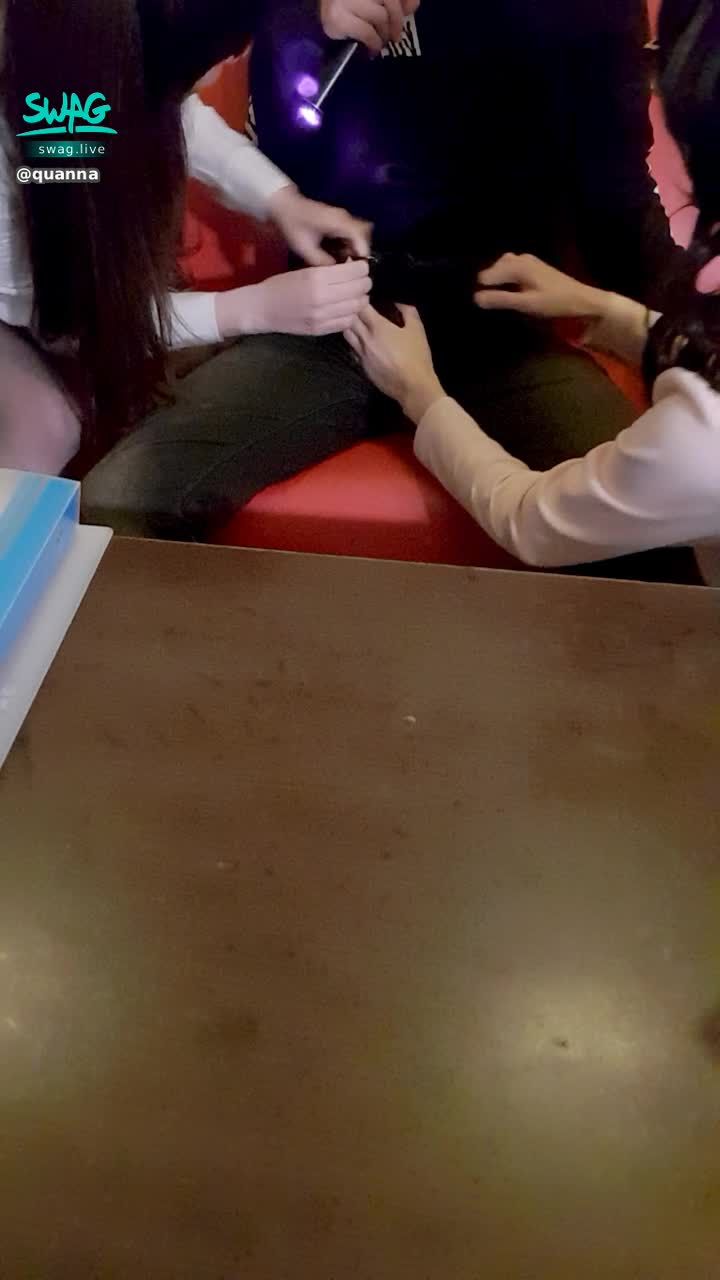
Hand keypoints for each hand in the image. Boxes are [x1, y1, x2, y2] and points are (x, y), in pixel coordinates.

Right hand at [217, 260, 370, 337]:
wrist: (262, 309)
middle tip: (360, 281)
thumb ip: (328, 271)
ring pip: (357, 307)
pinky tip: (345, 309)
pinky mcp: (321, 329)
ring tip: (354, 295)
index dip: (362, 268)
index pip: (355, 272)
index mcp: (317, 278)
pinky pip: (347, 322)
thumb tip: (352, 267)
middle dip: (364, 283)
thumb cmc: (280, 286)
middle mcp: (322, 297)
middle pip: (360, 289)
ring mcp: (322, 316)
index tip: (359, 267)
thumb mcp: (304, 271)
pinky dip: (351, 314)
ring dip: (360, 299)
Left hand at [268, 185, 370, 265]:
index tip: (358, 267)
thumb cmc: (293, 226)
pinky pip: (352, 233)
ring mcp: (342, 218)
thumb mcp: (305, 248)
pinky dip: (349, 244)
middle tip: (349, 265)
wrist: (285, 206)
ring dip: (354, 248)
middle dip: (359, 251)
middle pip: (364, 235)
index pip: (360, 236)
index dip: (362, 253)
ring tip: (343, 261)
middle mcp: (344, 218)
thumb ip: (321, 261)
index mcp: (337, 222)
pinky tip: (338, 254)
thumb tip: (336, 270)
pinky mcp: (339, 220)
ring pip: (359, 234)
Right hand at [320, 0, 419, 52]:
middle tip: (395, 36)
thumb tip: (413, 6)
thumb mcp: (372, 1)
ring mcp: (343, 0)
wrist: (308, 19)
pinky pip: (367, 32)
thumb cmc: (345, 8)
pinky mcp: (337, 18)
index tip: (410, 10)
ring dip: (384, 34)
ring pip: (380, 16)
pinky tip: (372, 50)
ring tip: (380, 42)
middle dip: (396, 20)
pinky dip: (374, 44)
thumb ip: (394, 1)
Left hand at [345, 304, 443, 421]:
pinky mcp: (362, 367)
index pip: (360, 308)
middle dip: (352, 311)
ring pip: (347, 335)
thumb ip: (407, 311)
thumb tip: (398, 300)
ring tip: (357, 323)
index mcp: (378, 328)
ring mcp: (361, 355)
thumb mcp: (417, 329)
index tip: (364, 295)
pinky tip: (361, 342)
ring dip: (350, 327)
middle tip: (357, 307)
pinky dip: (354, 343)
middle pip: (349, 320)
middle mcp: (365, 340)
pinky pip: (352, 350)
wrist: (412, 387)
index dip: (360, 299)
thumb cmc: (417, 356)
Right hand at [475, 253, 605, 319]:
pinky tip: (507, 288)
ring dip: (496, 279)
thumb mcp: (526, 303)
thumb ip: (501, 300)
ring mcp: (528, 260)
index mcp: (516, 265)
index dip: (481, 290)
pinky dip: (505, 276)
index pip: (486, 276)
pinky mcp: (533, 266)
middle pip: (493, 268)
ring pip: (503, 266)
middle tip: (482, 302)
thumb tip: (475, 298)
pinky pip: (511, 267)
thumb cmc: (554, 302)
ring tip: (492, 295)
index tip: (476, 304)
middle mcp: (520, 258)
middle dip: (487, 282)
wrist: (581, 298)